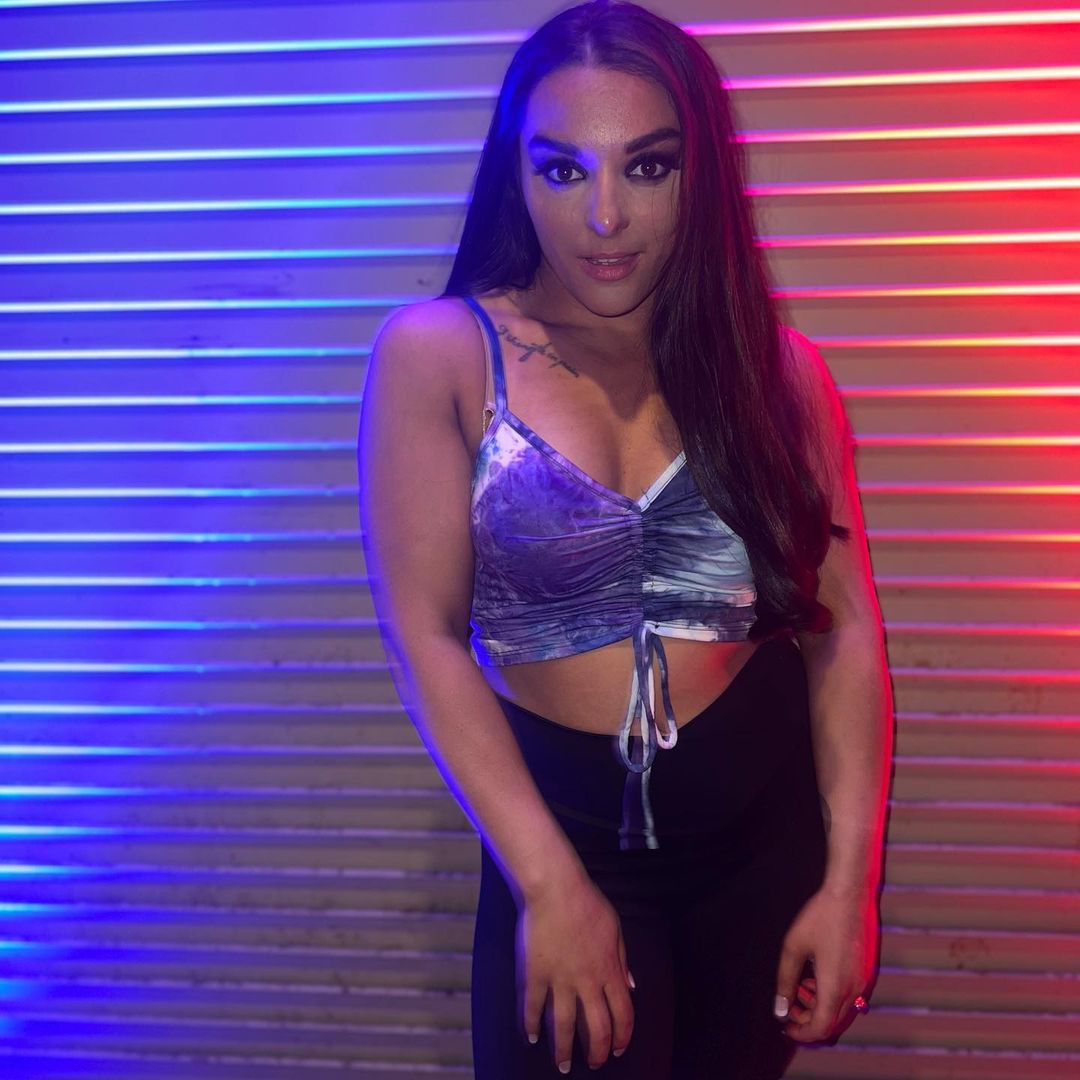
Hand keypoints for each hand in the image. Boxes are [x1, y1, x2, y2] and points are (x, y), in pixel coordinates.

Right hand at [517, 874, 635, 1071]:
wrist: (556, 889)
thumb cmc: (587, 903)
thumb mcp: (616, 928)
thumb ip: (623, 959)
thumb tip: (631, 985)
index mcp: (609, 970)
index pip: (623, 1014)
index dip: (623, 1036)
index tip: (619, 1049)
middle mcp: (587, 981)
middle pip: (597, 1027)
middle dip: (598, 1052)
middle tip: (594, 1063)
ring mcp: (560, 979)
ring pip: (564, 1025)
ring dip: (564, 1050)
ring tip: (563, 1066)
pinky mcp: (536, 973)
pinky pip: (533, 1006)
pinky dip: (532, 1024)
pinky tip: (532, 1037)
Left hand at [773, 884, 878, 1043]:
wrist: (850, 894)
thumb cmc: (819, 917)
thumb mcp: (793, 947)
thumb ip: (785, 981)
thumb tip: (780, 1009)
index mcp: (835, 987)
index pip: (821, 1028)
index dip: (802, 1033)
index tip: (786, 1027)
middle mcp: (854, 990)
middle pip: (832, 1023)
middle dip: (808, 1021)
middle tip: (789, 1005)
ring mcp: (863, 981)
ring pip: (841, 1010)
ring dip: (819, 1007)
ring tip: (800, 985)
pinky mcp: (866, 971)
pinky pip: (848, 996)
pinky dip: (830, 996)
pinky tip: (816, 975)